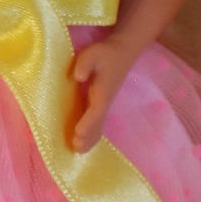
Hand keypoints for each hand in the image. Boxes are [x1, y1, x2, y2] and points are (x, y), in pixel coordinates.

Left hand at [68, 32, 140, 152]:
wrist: (124, 51)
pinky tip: (84, 142)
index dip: (88, 122)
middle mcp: (106, 100)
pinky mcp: (103, 102)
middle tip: (76, 148)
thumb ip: (85, 64)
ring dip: (90, 138)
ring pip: (99, 124)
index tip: (78, 132)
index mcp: (103, 90)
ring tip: (78, 150)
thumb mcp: (93, 53)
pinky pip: (98, 121)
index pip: (96, 109)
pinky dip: (93, 133)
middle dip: (88, 136)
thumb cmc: (106, 52)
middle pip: (98, 122)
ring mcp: (106, 103)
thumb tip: (78, 77)